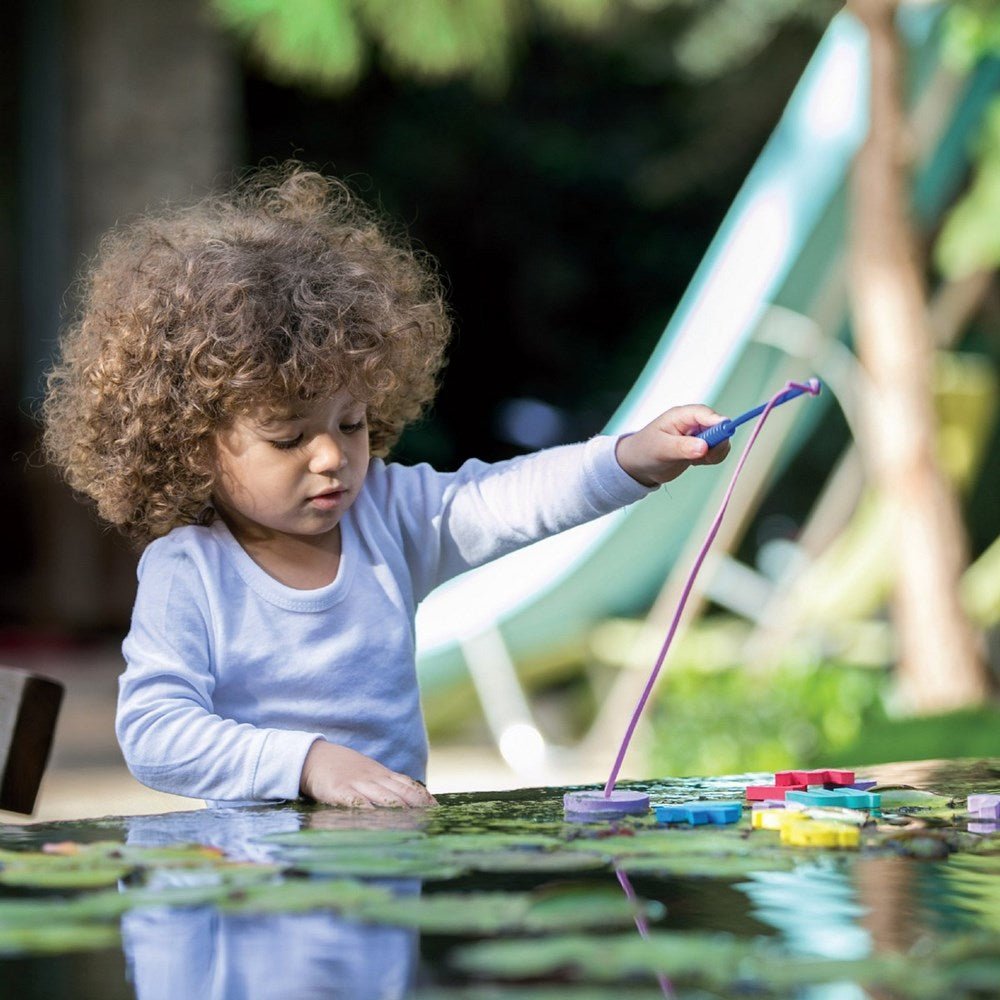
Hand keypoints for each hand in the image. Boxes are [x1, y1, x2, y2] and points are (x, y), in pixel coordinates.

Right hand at [299, 741, 436, 807]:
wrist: (314, 757)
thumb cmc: (345, 769)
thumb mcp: (369, 773)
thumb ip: (388, 784)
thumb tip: (413, 797)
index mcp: (381, 774)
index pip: (407, 784)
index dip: (421, 796)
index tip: (435, 808)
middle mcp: (373, 778)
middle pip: (399, 792)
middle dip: (415, 805)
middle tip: (428, 819)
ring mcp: (356, 784)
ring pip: (381, 796)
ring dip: (397, 809)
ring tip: (410, 822)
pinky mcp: (339, 791)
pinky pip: (355, 801)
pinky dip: (367, 809)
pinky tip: (375, 818)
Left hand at [615, 404, 729, 486]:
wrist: (639, 466)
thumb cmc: (644, 451)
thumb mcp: (661, 449)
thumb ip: (682, 447)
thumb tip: (704, 447)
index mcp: (681, 416)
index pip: (704, 413)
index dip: (717, 421)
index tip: (726, 431)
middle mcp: (692, 423)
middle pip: (717, 427)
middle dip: (718, 441)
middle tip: (707, 456)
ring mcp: (698, 436)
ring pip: (720, 441)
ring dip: (715, 452)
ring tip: (696, 461)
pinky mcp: (700, 448)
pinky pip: (716, 452)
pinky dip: (711, 459)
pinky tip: (695, 463)